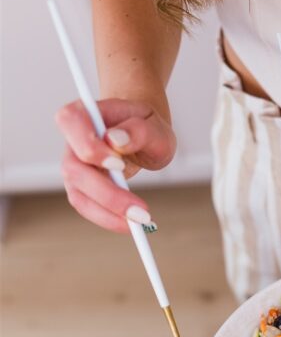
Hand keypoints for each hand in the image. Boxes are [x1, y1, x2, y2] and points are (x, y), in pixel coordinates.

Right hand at [56, 98, 175, 231]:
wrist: (141, 135)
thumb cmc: (145, 127)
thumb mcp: (153, 125)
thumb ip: (138, 130)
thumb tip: (115, 141)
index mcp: (85, 113)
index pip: (71, 123)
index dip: (89, 146)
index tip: (119, 164)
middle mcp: (73, 140)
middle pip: (74, 169)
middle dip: (107, 194)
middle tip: (141, 211)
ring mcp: (75, 166)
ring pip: (78, 195)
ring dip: (109, 213)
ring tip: (141, 221)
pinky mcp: (81, 187)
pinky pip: (88, 207)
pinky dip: (109, 219)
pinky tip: (131, 223)